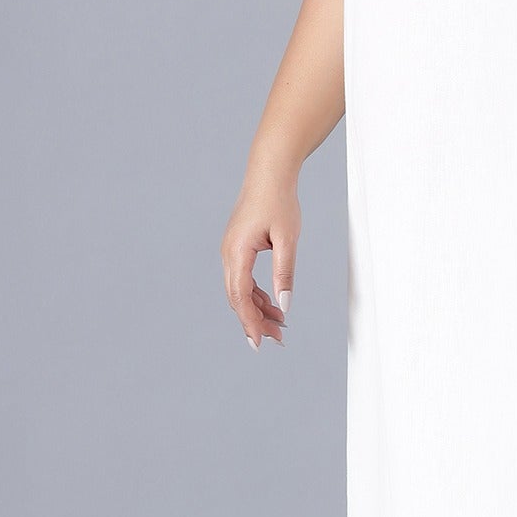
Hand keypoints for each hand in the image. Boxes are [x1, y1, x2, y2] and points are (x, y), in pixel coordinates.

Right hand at [222, 167, 300, 348]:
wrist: (269, 172)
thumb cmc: (279, 201)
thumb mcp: (287, 239)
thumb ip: (285, 272)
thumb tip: (284, 305)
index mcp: (237, 252)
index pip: (240, 297)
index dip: (249, 322)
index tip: (260, 343)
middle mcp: (229, 254)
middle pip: (238, 298)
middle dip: (256, 321)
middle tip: (277, 339)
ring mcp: (231, 251)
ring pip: (241, 290)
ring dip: (258, 309)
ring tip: (279, 326)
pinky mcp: (238, 248)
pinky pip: (244, 279)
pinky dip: (258, 295)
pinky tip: (273, 305)